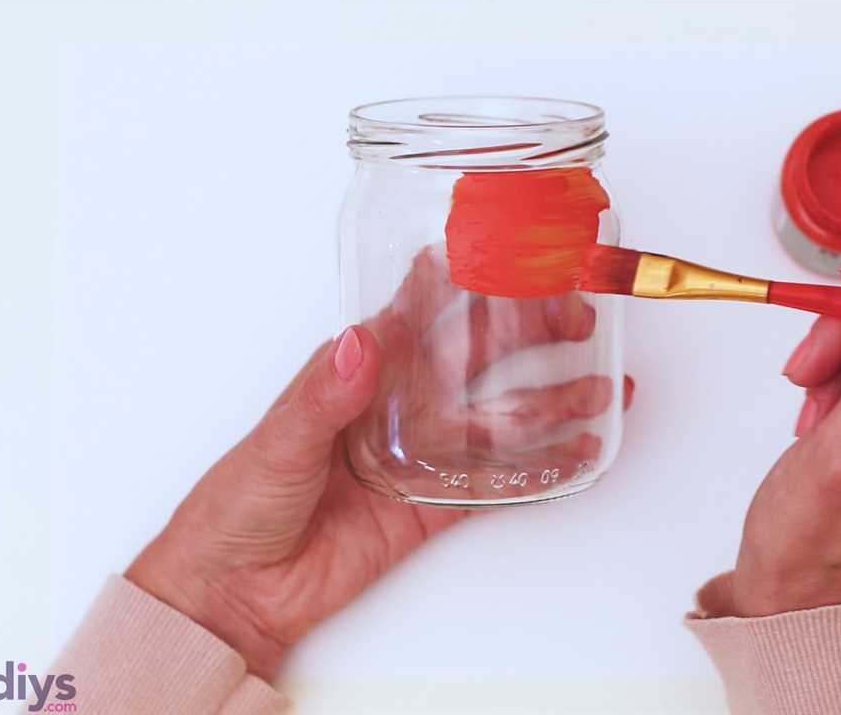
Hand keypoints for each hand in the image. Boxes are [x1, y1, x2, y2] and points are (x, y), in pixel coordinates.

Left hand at [127, 249, 632, 678]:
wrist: (234, 591)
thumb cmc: (238, 504)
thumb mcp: (277, 443)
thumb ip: (322, 396)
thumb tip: (358, 343)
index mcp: (356, 372)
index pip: (415, 309)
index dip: (461, 275)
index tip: (511, 249)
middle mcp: (395, 405)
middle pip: (476, 356)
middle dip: (530, 332)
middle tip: (580, 319)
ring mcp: (419, 455)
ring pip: (500, 418)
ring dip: (553, 401)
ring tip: (605, 388)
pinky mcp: (431, 507)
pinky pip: (496, 484)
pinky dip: (540, 472)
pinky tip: (577, 456)